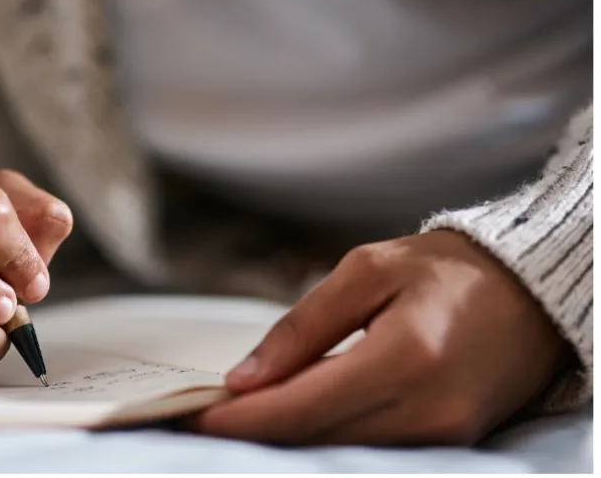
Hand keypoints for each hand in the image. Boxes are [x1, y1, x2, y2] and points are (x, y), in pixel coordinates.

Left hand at [194, 231, 567, 445]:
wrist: (530, 292)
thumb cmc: (446, 270)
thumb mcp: (366, 271)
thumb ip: (302, 327)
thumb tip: (244, 379)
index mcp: (405, 358)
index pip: (299, 408)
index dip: (237, 420)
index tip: (190, 414)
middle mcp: (427, 410)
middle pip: (312, 440)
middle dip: (250, 432)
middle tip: (202, 415)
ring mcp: (444, 435)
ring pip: (338, 451)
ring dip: (283, 437)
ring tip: (239, 413)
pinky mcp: (451, 443)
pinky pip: (371, 450)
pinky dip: (324, 436)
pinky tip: (294, 414)